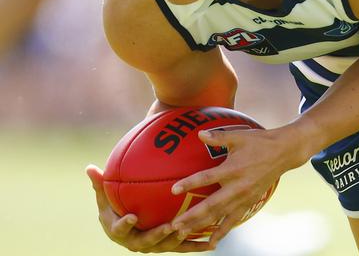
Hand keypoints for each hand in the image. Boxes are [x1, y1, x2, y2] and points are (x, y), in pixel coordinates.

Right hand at [86, 165, 215, 252]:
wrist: (127, 228)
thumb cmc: (115, 208)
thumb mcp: (105, 197)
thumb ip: (99, 184)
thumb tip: (88, 167)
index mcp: (119, 230)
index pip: (119, 229)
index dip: (125, 225)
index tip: (132, 216)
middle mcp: (136, 242)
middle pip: (146, 242)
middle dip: (158, 235)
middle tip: (168, 226)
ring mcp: (154, 246)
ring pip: (167, 246)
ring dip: (179, 240)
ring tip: (190, 230)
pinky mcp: (169, 246)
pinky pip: (184, 247)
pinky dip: (197, 245)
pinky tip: (213, 241)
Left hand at [169, 126, 305, 245]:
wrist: (284, 153)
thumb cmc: (259, 142)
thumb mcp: (239, 136)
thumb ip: (218, 137)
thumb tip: (199, 134)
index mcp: (233, 169)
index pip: (207, 178)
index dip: (190, 183)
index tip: (174, 190)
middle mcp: (238, 187)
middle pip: (211, 206)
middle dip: (192, 217)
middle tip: (174, 226)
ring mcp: (244, 198)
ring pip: (220, 216)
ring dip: (202, 226)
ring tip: (184, 235)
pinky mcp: (249, 203)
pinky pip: (233, 220)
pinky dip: (222, 231)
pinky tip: (211, 242)